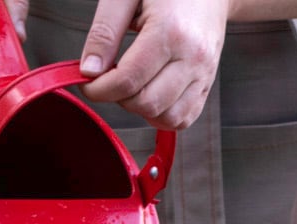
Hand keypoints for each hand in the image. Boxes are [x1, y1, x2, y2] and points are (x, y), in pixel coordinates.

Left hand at [79, 0, 230, 131]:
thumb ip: (105, 32)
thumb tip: (89, 70)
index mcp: (170, 31)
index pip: (128, 80)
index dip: (99, 89)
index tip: (87, 82)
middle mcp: (193, 56)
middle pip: (146, 103)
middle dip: (119, 98)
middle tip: (110, 78)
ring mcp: (205, 72)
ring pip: (167, 117)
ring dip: (141, 109)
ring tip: (132, 84)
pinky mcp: (209, 83)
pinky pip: (184, 118)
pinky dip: (162, 115)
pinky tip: (151, 94)